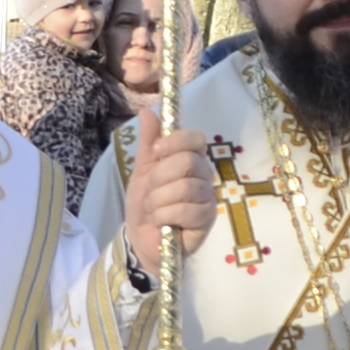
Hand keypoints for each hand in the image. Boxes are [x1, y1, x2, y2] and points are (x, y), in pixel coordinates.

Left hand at [122, 126, 214, 266]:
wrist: (141, 238)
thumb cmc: (146, 203)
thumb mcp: (142, 170)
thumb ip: (148, 142)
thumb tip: (147, 111)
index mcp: (191, 159)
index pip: (196, 139)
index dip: (175, 141)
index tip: (156, 152)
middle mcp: (204, 175)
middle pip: (186, 162)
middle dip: (159, 178)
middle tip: (150, 191)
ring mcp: (208, 197)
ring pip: (183, 188)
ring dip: (158, 201)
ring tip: (154, 210)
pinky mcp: (207, 219)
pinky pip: (185, 210)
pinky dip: (164, 216)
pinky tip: (162, 222)